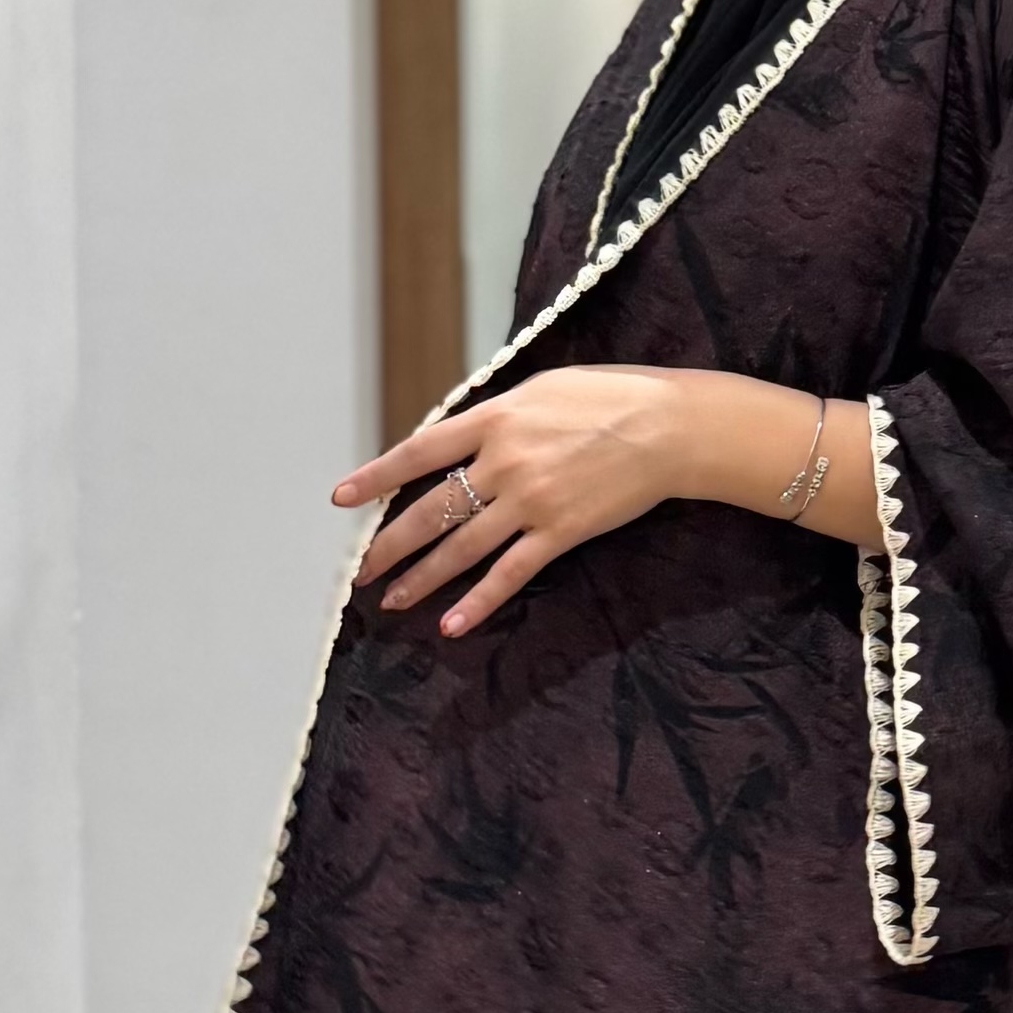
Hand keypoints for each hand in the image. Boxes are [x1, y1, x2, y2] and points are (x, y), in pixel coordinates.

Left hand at [334, 367, 687, 637]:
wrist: (669, 426)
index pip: (419, 451)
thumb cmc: (612, 397)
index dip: (376, 476)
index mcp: (496, 419)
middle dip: (390, 544)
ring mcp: (530, 501)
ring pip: (461, 548)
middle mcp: (504, 462)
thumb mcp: (543, 389)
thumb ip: (498, 415)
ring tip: (392, 600)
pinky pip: (510, 574)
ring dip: (422, 578)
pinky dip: (479, 602)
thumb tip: (464, 436)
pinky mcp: (560, 532)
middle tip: (361, 570)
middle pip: (432, 510)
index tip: (342, 498)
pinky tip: (452, 624)